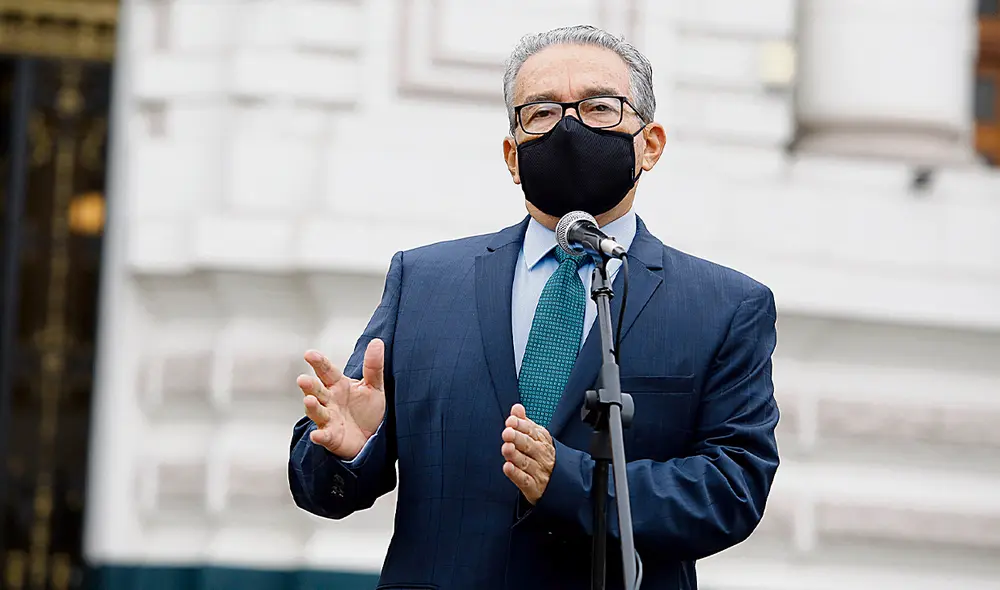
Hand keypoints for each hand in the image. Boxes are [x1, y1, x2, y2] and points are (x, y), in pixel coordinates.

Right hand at [297, 339, 385, 460]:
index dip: (318, 362)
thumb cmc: (368, 411)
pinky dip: (319, 436)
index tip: (309, 354)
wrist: (372, 438)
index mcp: (338, 385)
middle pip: (317, 390)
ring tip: (309, 400)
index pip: (327, 371)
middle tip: (302, 379)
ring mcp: (328, 419)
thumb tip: (376, 342)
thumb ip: (373, 366)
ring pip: (317, 411)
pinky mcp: (331, 437)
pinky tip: (316, 435)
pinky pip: (324, 436)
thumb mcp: (374, 386)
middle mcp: (329, 400)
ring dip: (311, 406)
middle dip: (309, 385)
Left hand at [501, 404, 554, 504]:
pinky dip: (516, 474)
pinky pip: (524, 480)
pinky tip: (507, 467)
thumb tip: (516, 407)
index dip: (521, 425)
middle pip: (529, 445)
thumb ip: (525, 423)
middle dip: (518, 438)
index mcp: (542, 441)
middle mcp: (542, 455)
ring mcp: (538, 471)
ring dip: (515, 455)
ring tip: (506, 448)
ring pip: (526, 462)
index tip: (511, 420)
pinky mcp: (534, 487)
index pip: (532, 431)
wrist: (560, 484)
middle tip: (507, 432)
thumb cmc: (543, 457)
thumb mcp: (537, 438)